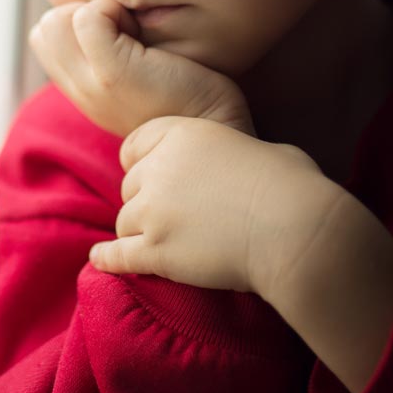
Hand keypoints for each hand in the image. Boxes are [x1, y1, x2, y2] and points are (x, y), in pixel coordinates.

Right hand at [27, 0, 253, 137]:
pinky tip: (144, 32)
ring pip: (57, 19)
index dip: (78, 21)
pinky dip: (114, 10)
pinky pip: (87, 17)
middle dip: (83, 13)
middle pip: (45, 27)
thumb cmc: (191, 94)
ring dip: (97, 11)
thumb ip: (111, 52)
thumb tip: (104, 11)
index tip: (120, 32)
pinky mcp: (113, 74)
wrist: (217, 126)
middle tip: (128, 30)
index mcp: (83, 91)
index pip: (44, 37)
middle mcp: (80, 92)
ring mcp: (92, 85)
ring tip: (134, 32)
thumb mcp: (138, 75)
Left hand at [88, 115, 333, 295]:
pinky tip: (99, 260)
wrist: (293, 226)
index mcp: (181, 132)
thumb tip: (247, 162)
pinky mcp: (155, 251)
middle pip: (129, 187)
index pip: (135, 145)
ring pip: (124, 222)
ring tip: (159, 244)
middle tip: (171, 218)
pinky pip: (117, 255)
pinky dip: (108, 258)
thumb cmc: (290, 183)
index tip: (154, 177)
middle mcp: (158, 168)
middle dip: (145, 201)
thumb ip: (230, 150)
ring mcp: (152, 211)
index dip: (143, 163)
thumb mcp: (257, 146)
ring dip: (138, 233)